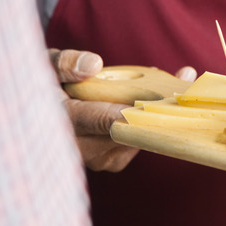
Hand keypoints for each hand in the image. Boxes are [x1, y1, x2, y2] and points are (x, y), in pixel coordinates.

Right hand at [50, 48, 195, 171]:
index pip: (101, 120)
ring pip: (140, 136)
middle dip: (157, 106)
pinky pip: (142, 140)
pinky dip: (153, 121)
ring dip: (158, 113)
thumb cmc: (44, 84)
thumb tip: (93, 64)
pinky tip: (165, 101)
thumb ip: (65, 63)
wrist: (39, 112)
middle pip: (130, 129)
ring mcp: (100, 159)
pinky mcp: (114, 161)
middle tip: (185, 79)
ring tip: (180, 83)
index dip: (132, 113)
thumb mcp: (46, 65)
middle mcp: (82, 149)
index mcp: (63, 123)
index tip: (160, 102)